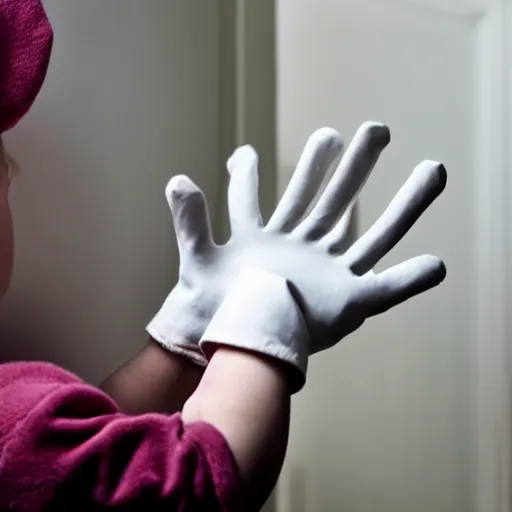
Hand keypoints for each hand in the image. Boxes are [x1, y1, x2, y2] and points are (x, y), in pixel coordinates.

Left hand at [147, 122, 445, 365]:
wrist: (237, 350)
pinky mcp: (348, 304)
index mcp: (266, 239)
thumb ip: (192, 220)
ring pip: (375, 234)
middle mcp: (301, 250)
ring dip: (404, 204)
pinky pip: (388, 289)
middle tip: (376, 128)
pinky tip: (438, 265)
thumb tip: (179, 179)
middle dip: (355, 165)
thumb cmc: (221, 313)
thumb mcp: (198, 260)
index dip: (249, 173)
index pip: (257, 196)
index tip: (243, 151)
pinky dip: (412, 280)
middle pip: (334, 199)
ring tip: (432, 169)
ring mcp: (328, 275)